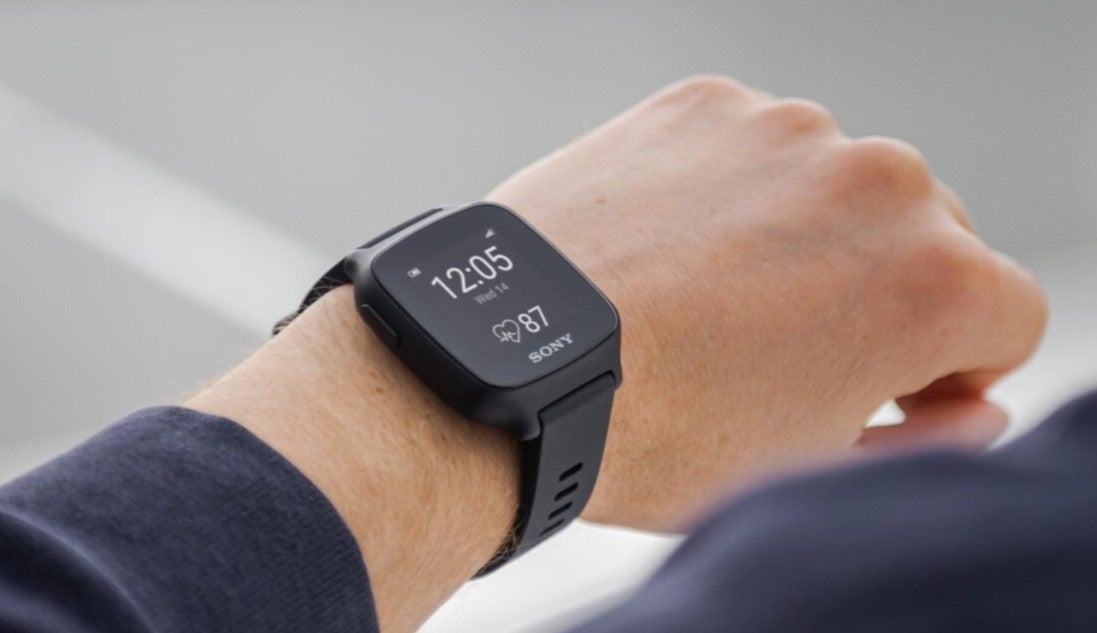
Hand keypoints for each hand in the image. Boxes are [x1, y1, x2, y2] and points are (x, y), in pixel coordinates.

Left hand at [489, 75, 1046, 530]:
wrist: (522, 366)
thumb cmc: (661, 434)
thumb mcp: (815, 467)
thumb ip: (928, 434)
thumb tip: (965, 400)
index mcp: (936, 283)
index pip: (1007, 314)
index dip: (952, 365)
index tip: (893, 385)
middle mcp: (880, 182)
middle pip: (931, 238)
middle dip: (886, 292)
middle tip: (793, 348)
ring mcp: (787, 130)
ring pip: (838, 186)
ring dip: (808, 235)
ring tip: (718, 300)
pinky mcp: (706, 104)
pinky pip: (752, 149)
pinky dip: (732, 192)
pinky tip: (674, 249)